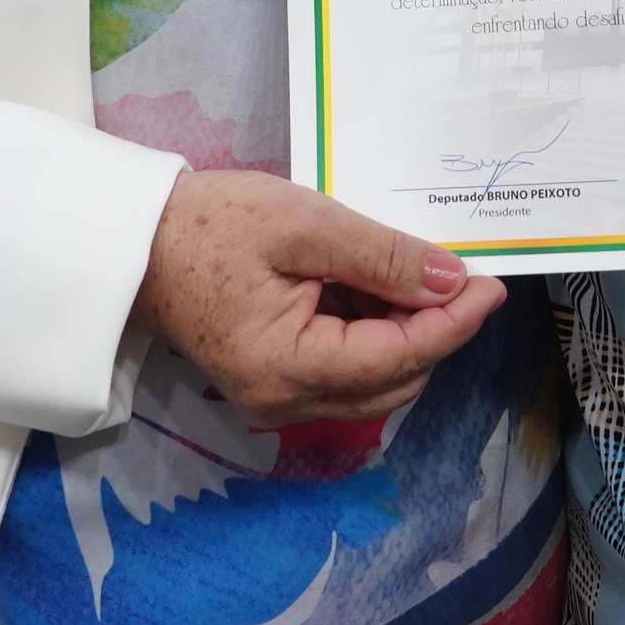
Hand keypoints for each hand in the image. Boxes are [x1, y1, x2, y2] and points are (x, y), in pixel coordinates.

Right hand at [135, 169, 506, 427]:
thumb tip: (451, 281)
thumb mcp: (303, 224)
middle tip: (457, 272)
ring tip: (408, 269)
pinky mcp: (271, 379)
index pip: (398, 358)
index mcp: (288, 368)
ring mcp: (275, 396)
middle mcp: (284, 400)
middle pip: (392, 380)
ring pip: (373, 379)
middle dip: (433, 329)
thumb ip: (382, 256)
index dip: (453, 323)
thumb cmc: (208, 225)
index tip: (492, 285)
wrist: (133, 240)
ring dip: (404, 330)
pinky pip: (344, 368)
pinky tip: (371, 284)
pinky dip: (371, 331)